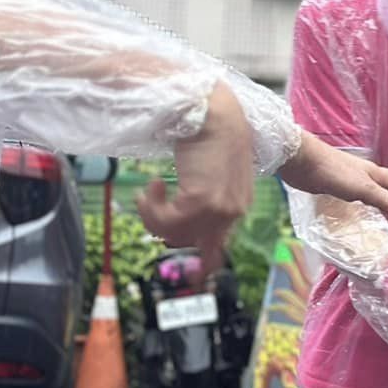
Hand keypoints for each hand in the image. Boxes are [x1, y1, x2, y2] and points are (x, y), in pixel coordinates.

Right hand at [140, 83, 254, 274]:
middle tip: (147, 202)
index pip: (219, 245)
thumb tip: (183, 215)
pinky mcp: (203, 200)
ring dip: (153, 215)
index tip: (197, 278)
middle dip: (163, 227)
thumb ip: (206, 193)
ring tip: (150, 189)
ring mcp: (220, 208)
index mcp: (239, 204)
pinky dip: (151, 206)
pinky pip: (166, 221)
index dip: (203, 260)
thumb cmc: (208, 131)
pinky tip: (153, 184)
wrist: (210, 109)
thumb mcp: (211, 169)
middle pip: (191, 243)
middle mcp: (234, 211)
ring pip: (174, 234)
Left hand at [280, 133, 387, 222]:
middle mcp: (361, 174)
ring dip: (372, 202)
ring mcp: (346, 178)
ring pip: (364, 191)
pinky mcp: (331, 184)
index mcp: (372, 172)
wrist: (303, 161)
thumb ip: (385, 201)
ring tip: (374, 216)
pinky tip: (350, 211)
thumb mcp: (365, 189)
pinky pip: (349, 195)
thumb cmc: (335, 172)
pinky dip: (355, 203)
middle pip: (380, 186)